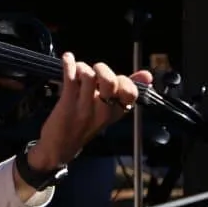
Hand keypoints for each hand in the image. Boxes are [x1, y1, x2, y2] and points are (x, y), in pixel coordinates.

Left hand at [31, 52, 152, 169]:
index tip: (115, 79)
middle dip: (101, 69)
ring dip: (82, 67)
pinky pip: (70, 78)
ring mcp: (84, 107)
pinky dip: (68, 63)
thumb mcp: (108, 112)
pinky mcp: (67, 104)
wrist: (60, 147)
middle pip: (110, 80)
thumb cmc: (85, 125)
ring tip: (78, 71)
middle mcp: (103, 110)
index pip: (130, 91)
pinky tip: (67, 58)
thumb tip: (147, 75)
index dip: (123, 80)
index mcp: (116, 112)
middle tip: (94, 72)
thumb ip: (125, 91)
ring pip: (89, 76)